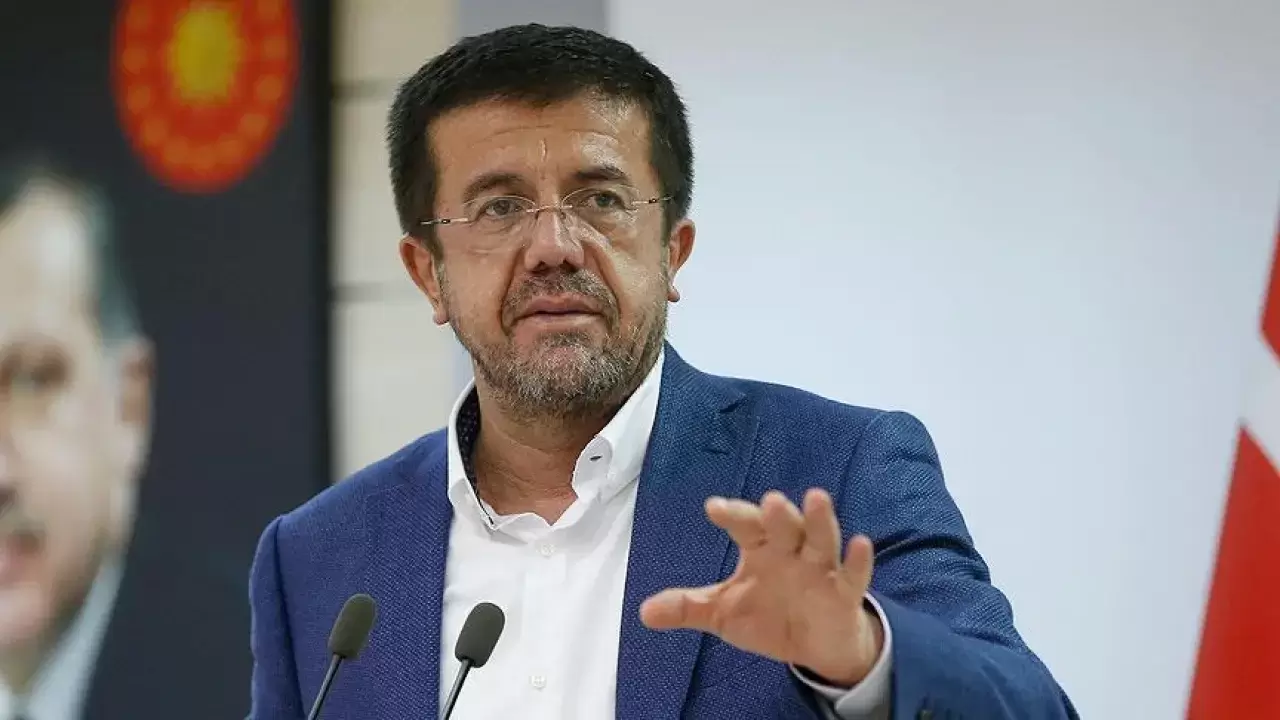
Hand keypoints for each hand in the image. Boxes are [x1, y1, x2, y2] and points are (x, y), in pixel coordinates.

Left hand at [639, 488, 882, 686]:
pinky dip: (858, 560)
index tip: (714, 508)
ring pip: (821, 539)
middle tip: (770, 501)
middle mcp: (791, 551)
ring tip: (816, 498)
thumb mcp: (724, 614)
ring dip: (819, 520)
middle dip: (778, 514)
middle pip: (785, 526)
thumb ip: (688, 608)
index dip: (733, 515)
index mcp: (761, 549)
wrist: (815, 645)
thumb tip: (644, 612)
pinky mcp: (844, 592)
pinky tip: (860, 542)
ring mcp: (820, 568)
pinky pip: (853, 574)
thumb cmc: (770, 616)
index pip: (745, 525)